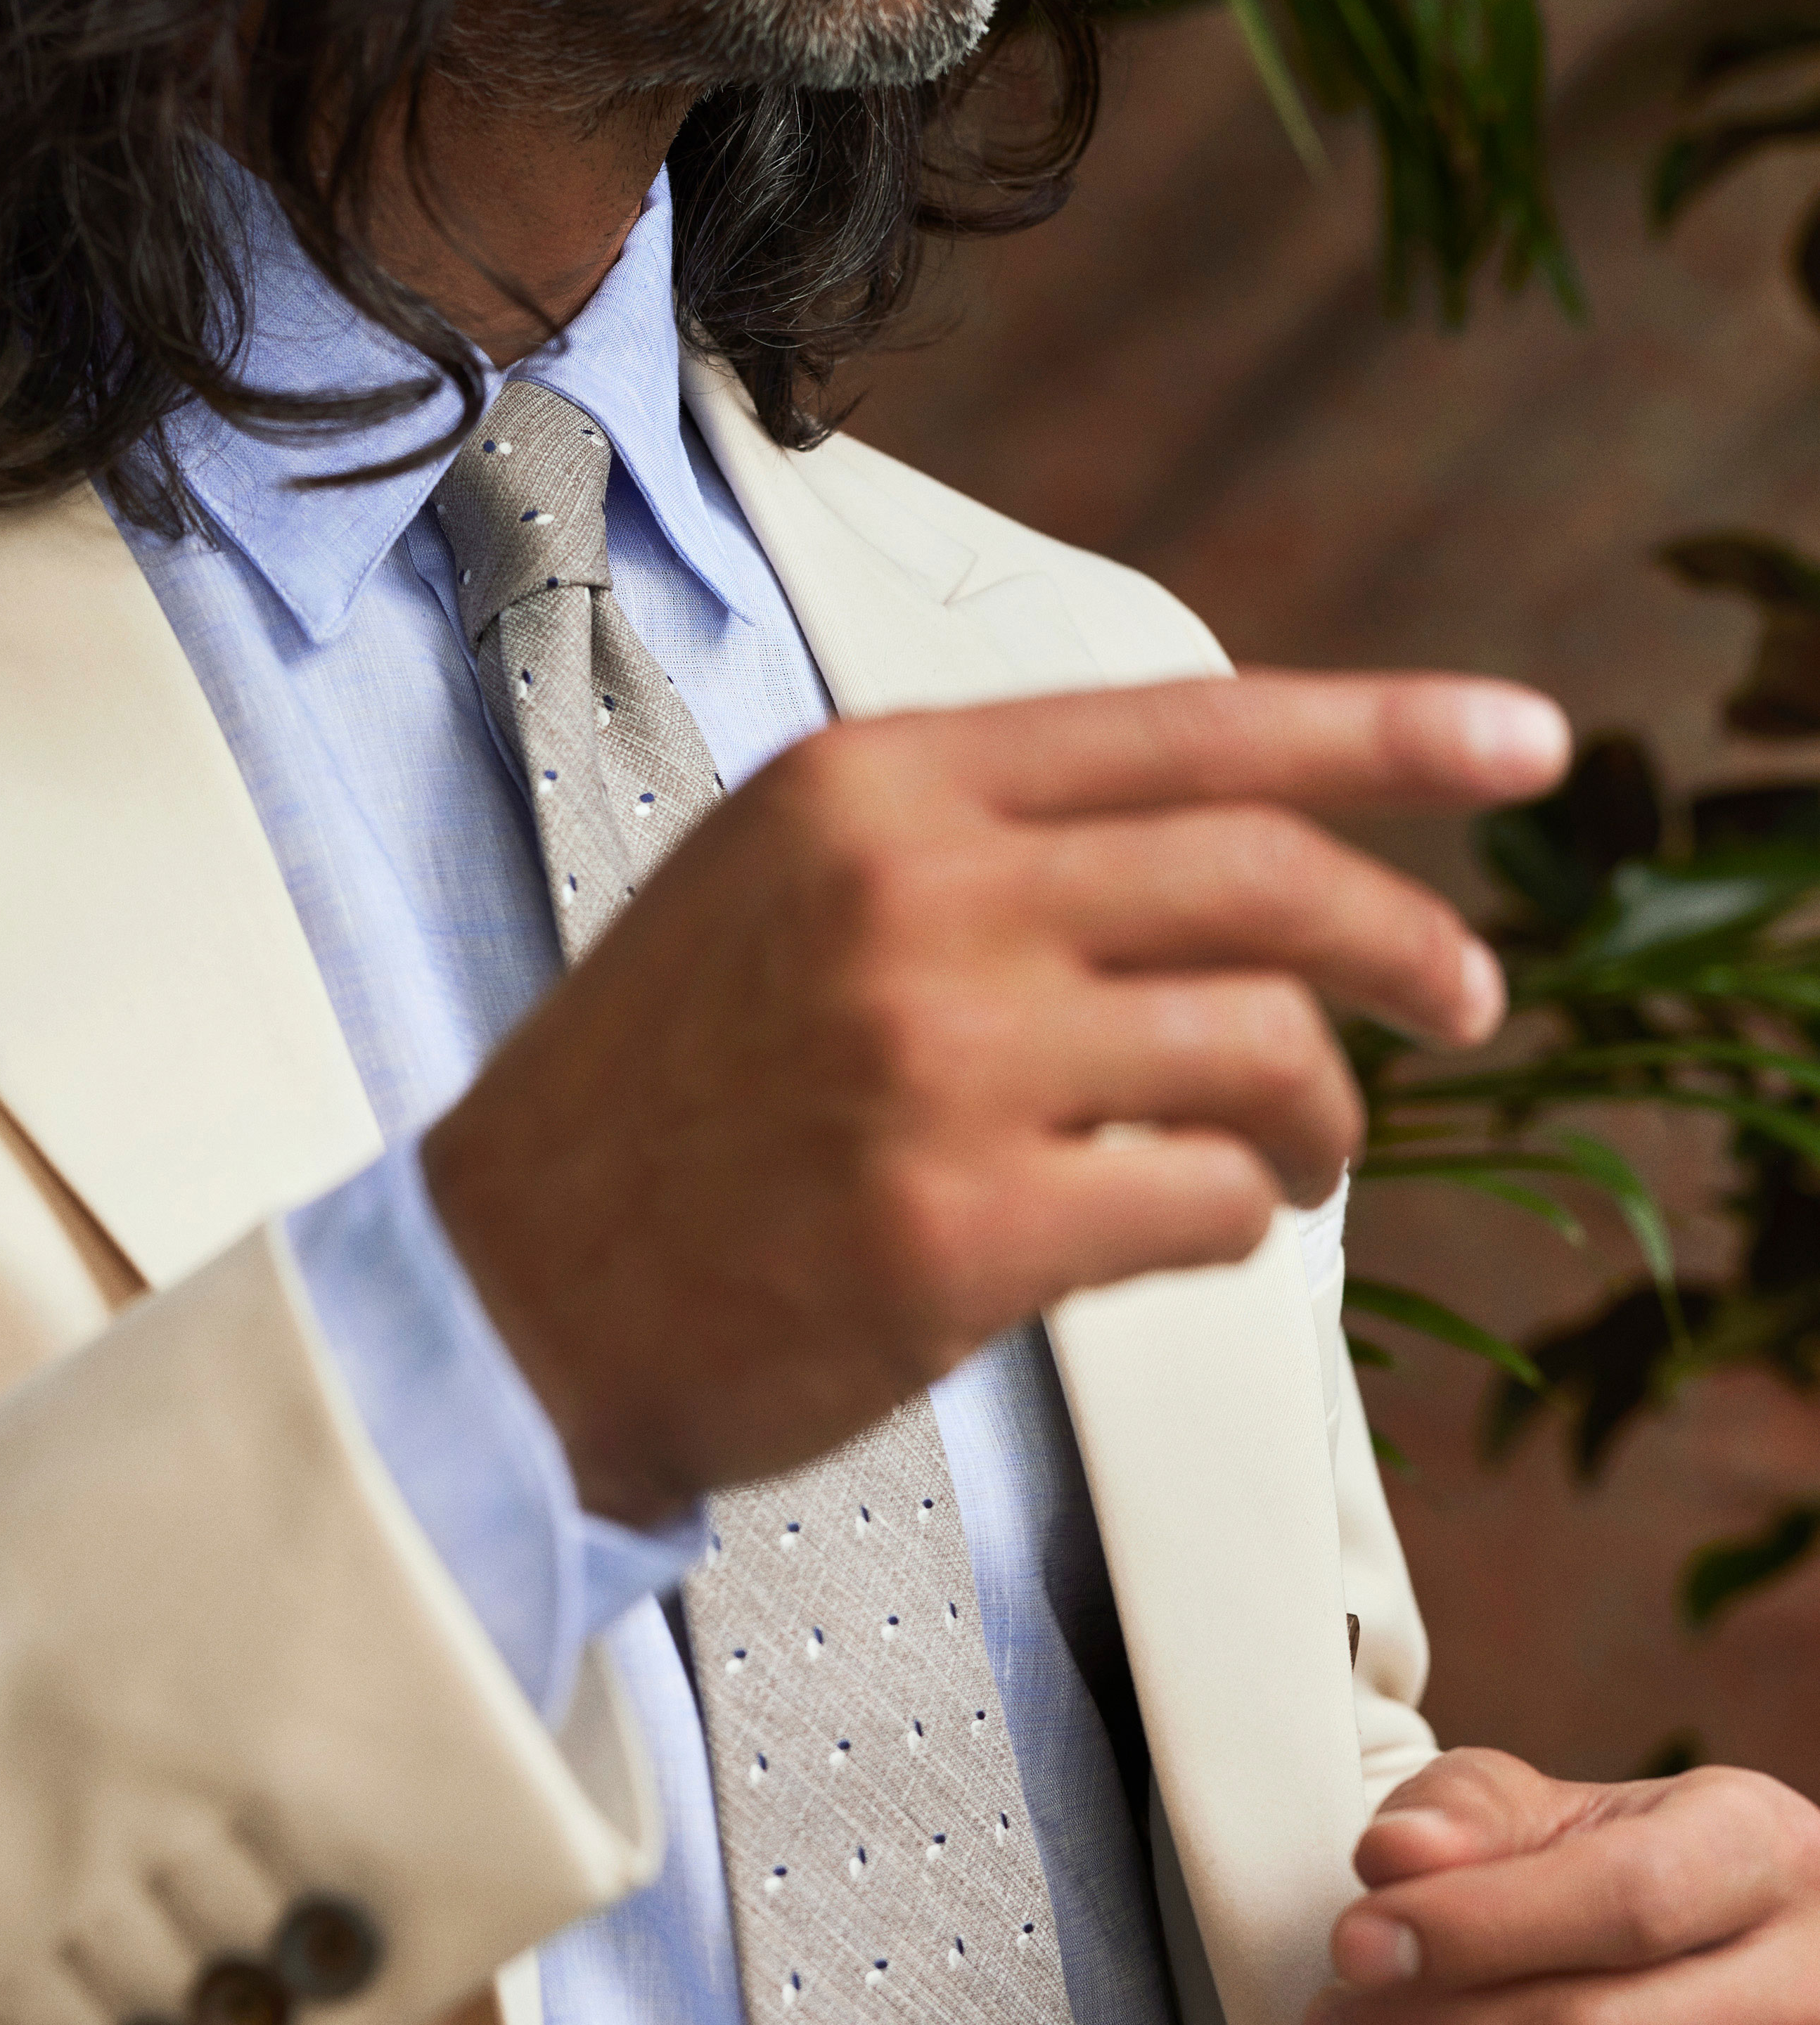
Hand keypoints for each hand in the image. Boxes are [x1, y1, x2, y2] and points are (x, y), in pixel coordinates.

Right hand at [423, 667, 1567, 1520]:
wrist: (502, 1297)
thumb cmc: (654, 1107)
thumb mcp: (778, 887)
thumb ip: (970, 837)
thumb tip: (1220, 854)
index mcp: (873, 789)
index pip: (1191, 727)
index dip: (1390, 729)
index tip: (1523, 743)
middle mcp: (913, 897)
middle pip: (1264, 880)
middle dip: (1408, 943)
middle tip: (1463, 997)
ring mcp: (938, 1065)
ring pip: (1261, 1053)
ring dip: (1325, 1118)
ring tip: (1301, 1159)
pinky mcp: (961, 1233)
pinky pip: (1205, 1203)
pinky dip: (1233, 1221)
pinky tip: (1183, 1231)